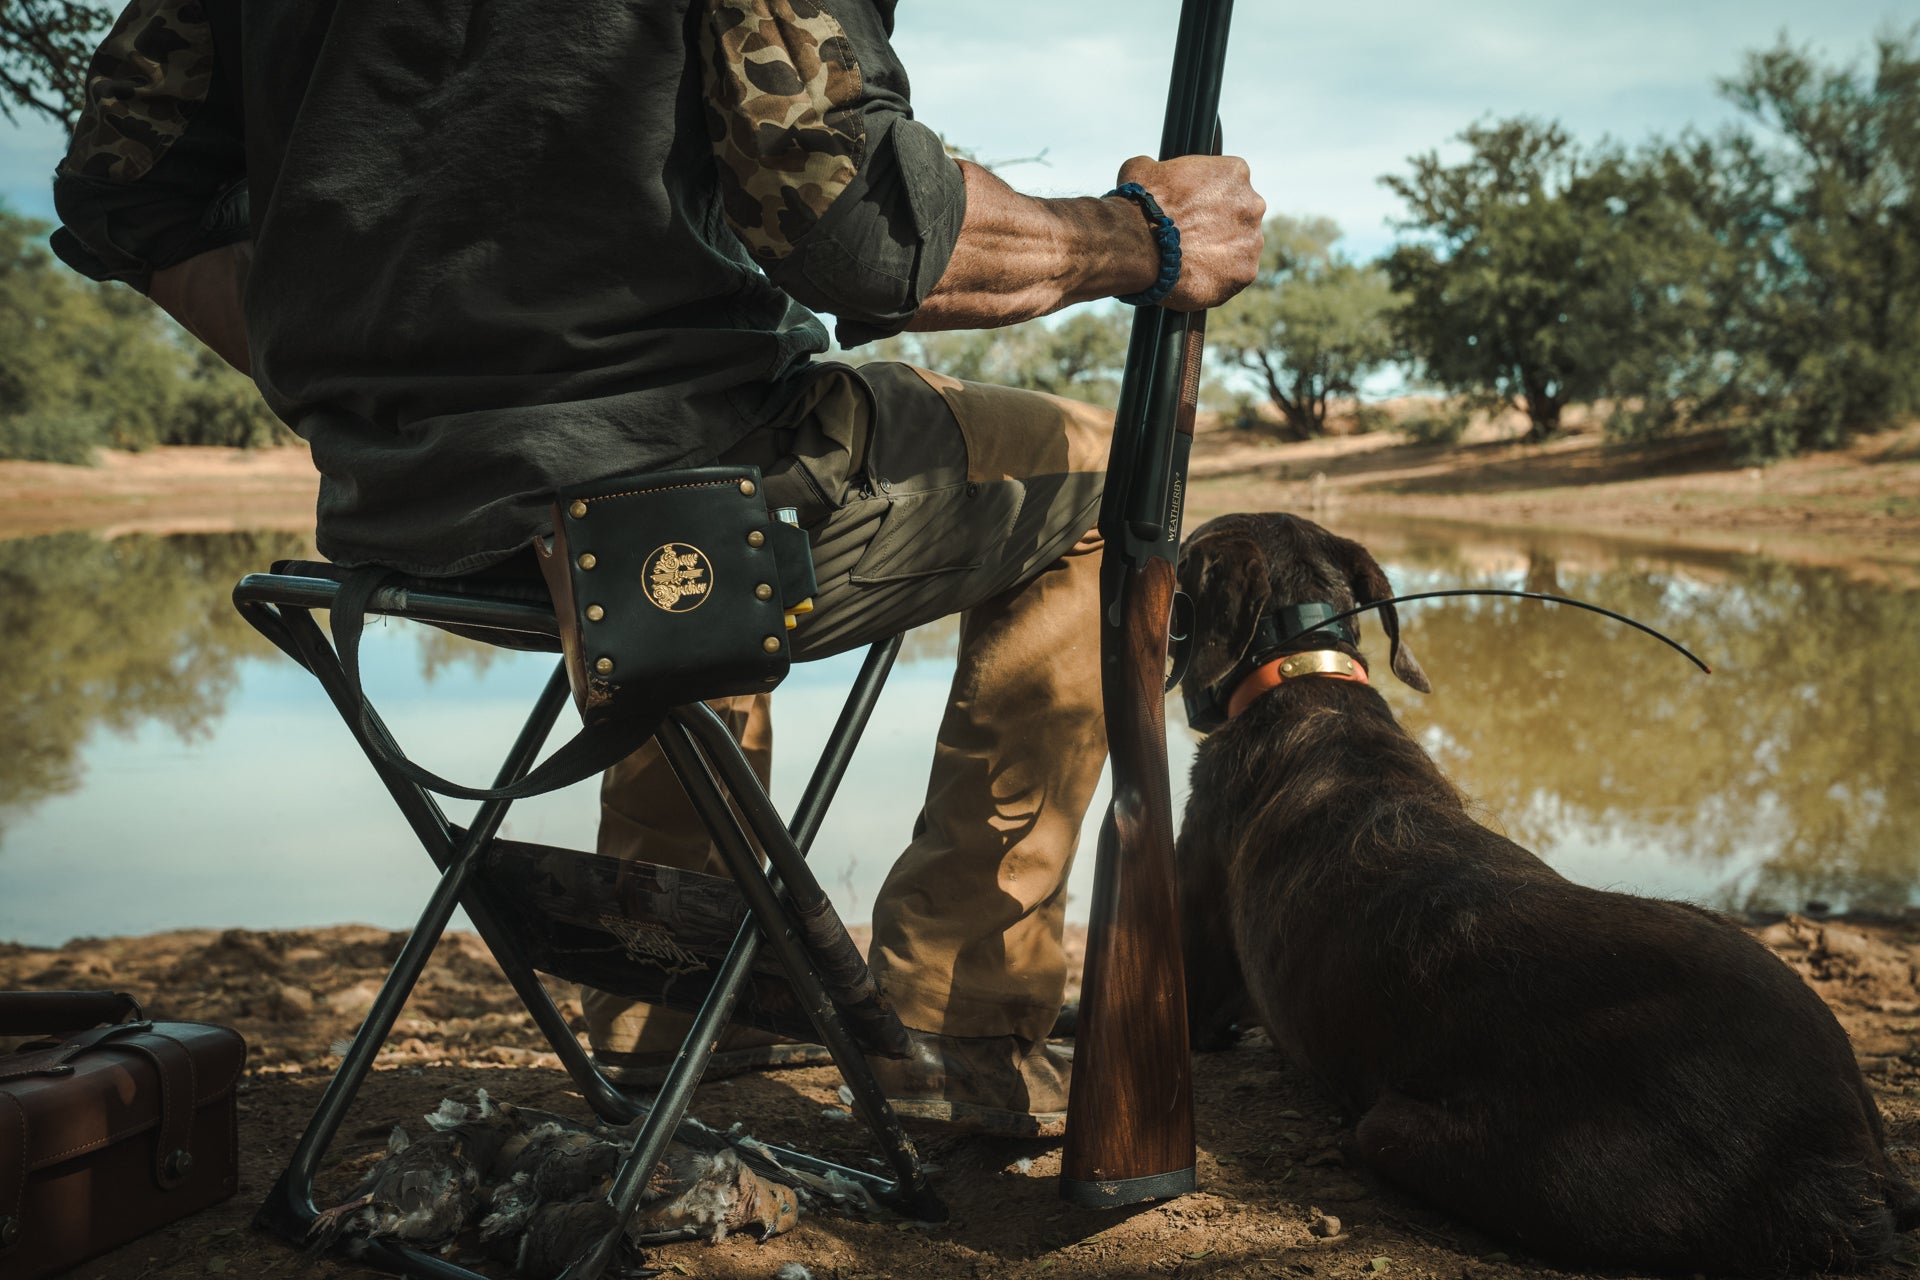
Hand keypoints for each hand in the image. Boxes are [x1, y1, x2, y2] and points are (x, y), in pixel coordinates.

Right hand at [1113, 154, 1264, 310]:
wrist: (1137, 245)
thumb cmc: (1139, 204)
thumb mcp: (1143, 168)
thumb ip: (1160, 169)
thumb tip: (1154, 179)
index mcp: (1234, 172)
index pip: (1229, 183)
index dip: (1207, 198)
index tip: (1191, 210)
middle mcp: (1252, 203)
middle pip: (1240, 216)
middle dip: (1219, 225)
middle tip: (1191, 236)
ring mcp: (1252, 240)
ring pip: (1240, 248)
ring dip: (1220, 253)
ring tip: (1190, 260)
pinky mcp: (1245, 273)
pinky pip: (1234, 276)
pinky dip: (1217, 278)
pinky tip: (1194, 277)